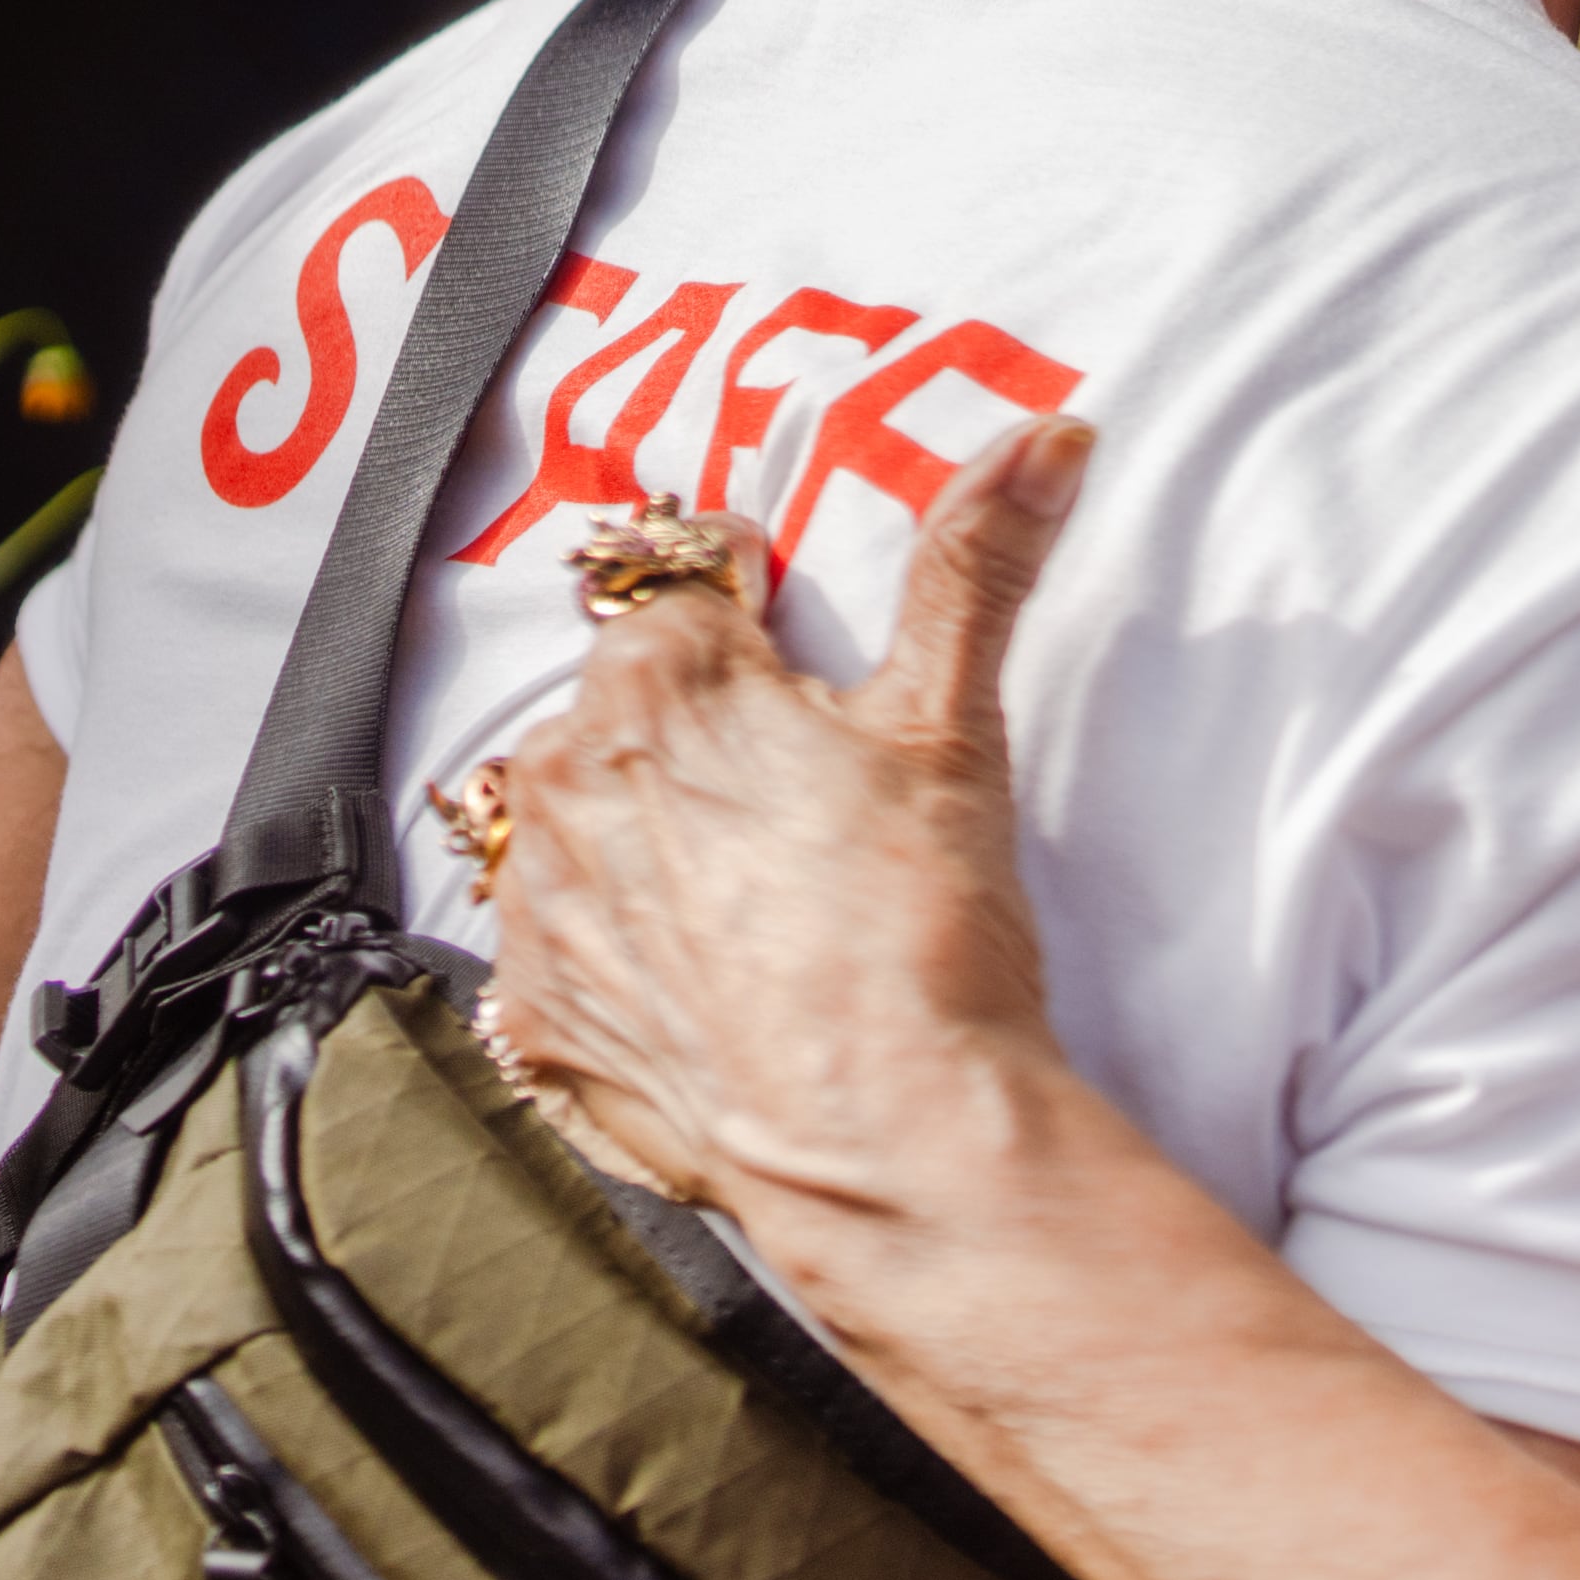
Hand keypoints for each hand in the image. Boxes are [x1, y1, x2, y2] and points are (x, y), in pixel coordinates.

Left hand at [483, 419, 1094, 1247]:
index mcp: (660, 676)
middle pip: (631, 701)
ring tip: (758, 900)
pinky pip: (559, 941)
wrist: (888, 1143)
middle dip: (702, 732)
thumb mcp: (955, 722)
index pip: (695, 585)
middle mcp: (566, 774)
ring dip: (645, 833)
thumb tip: (1043, 436)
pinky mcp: (535, 1013)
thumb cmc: (921, 930)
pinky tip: (707, 980)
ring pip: (583, 816)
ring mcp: (538, 902)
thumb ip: (977, 561)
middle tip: (805, 806)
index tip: (813, 683)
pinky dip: (616, 948)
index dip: (767, 626)